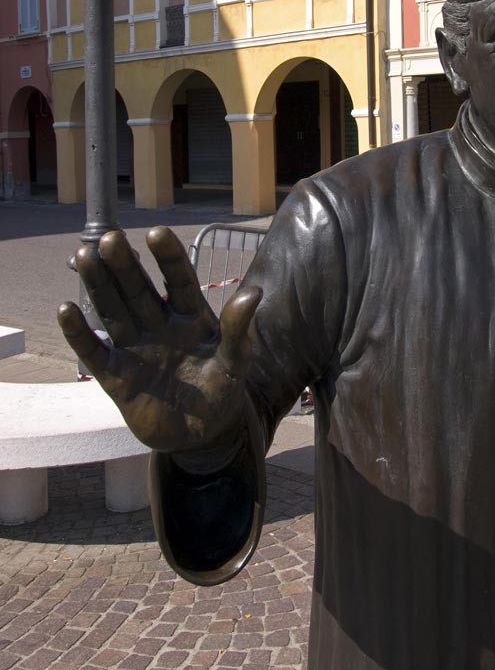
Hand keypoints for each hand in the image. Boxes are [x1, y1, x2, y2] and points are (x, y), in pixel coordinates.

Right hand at [58, 227, 260, 453]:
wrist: (203, 436)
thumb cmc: (223, 391)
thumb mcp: (236, 361)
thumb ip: (238, 329)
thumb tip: (253, 293)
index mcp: (192, 317)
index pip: (180, 280)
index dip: (168, 257)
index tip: (156, 233)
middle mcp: (160, 326)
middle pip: (139, 289)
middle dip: (125, 265)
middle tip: (110, 237)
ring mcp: (137, 349)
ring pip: (114, 311)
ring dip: (99, 284)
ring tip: (83, 254)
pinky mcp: (117, 378)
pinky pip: (95, 353)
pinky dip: (80, 334)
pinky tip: (66, 309)